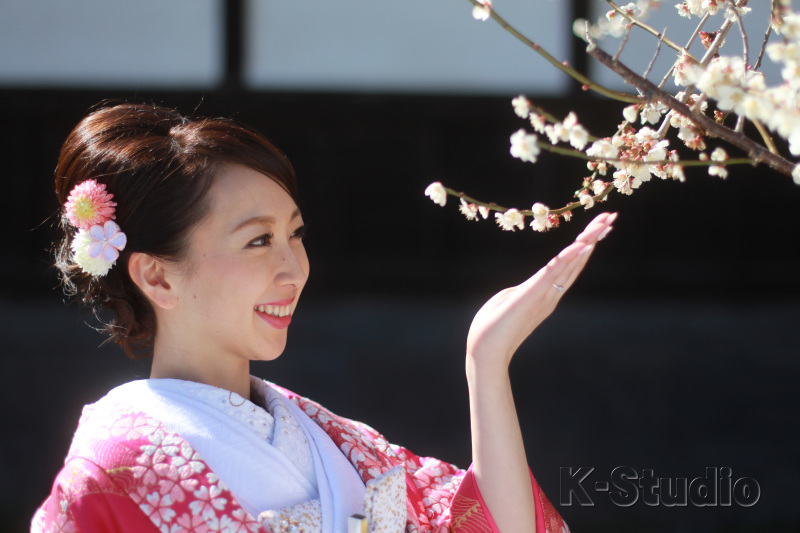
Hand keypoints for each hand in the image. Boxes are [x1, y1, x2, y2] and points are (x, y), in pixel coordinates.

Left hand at [466, 212, 615, 370]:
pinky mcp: (530, 296)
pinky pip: (551, 274)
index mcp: (546, 293)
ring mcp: (543, 295)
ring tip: (603, 224)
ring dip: (587, 242)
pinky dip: (567, 259)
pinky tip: (581, 245)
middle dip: (594, 237)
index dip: (586, 245)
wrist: (485, 351)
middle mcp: (551, 293)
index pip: (570, 264)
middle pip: (577, 260)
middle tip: (611, 216)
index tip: (600, 225)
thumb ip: (524, 291)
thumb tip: (526, 288)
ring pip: (570, 264)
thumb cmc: (493, 328)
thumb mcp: (512, 301)